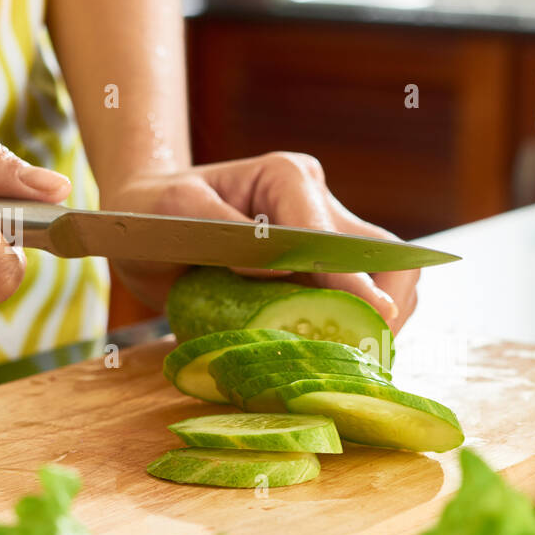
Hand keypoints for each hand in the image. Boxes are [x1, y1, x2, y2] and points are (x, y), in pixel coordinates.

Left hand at [101, 153, 419, 334]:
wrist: (146, 219)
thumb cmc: (150, 214)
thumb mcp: (172, 214)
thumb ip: (226, 235)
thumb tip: (283, 271)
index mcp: (285, 178)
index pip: (330, 237)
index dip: (353, 281)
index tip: (376, 315)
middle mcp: (317, 200)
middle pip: (385, 252)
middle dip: (387, 302)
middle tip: (372, 349)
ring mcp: (326, 231)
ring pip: (387, 273)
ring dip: (381, 316)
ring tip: (361, 356)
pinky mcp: (323, 263)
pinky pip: (362, 294)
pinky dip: (361, 323)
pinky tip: (342, 350)